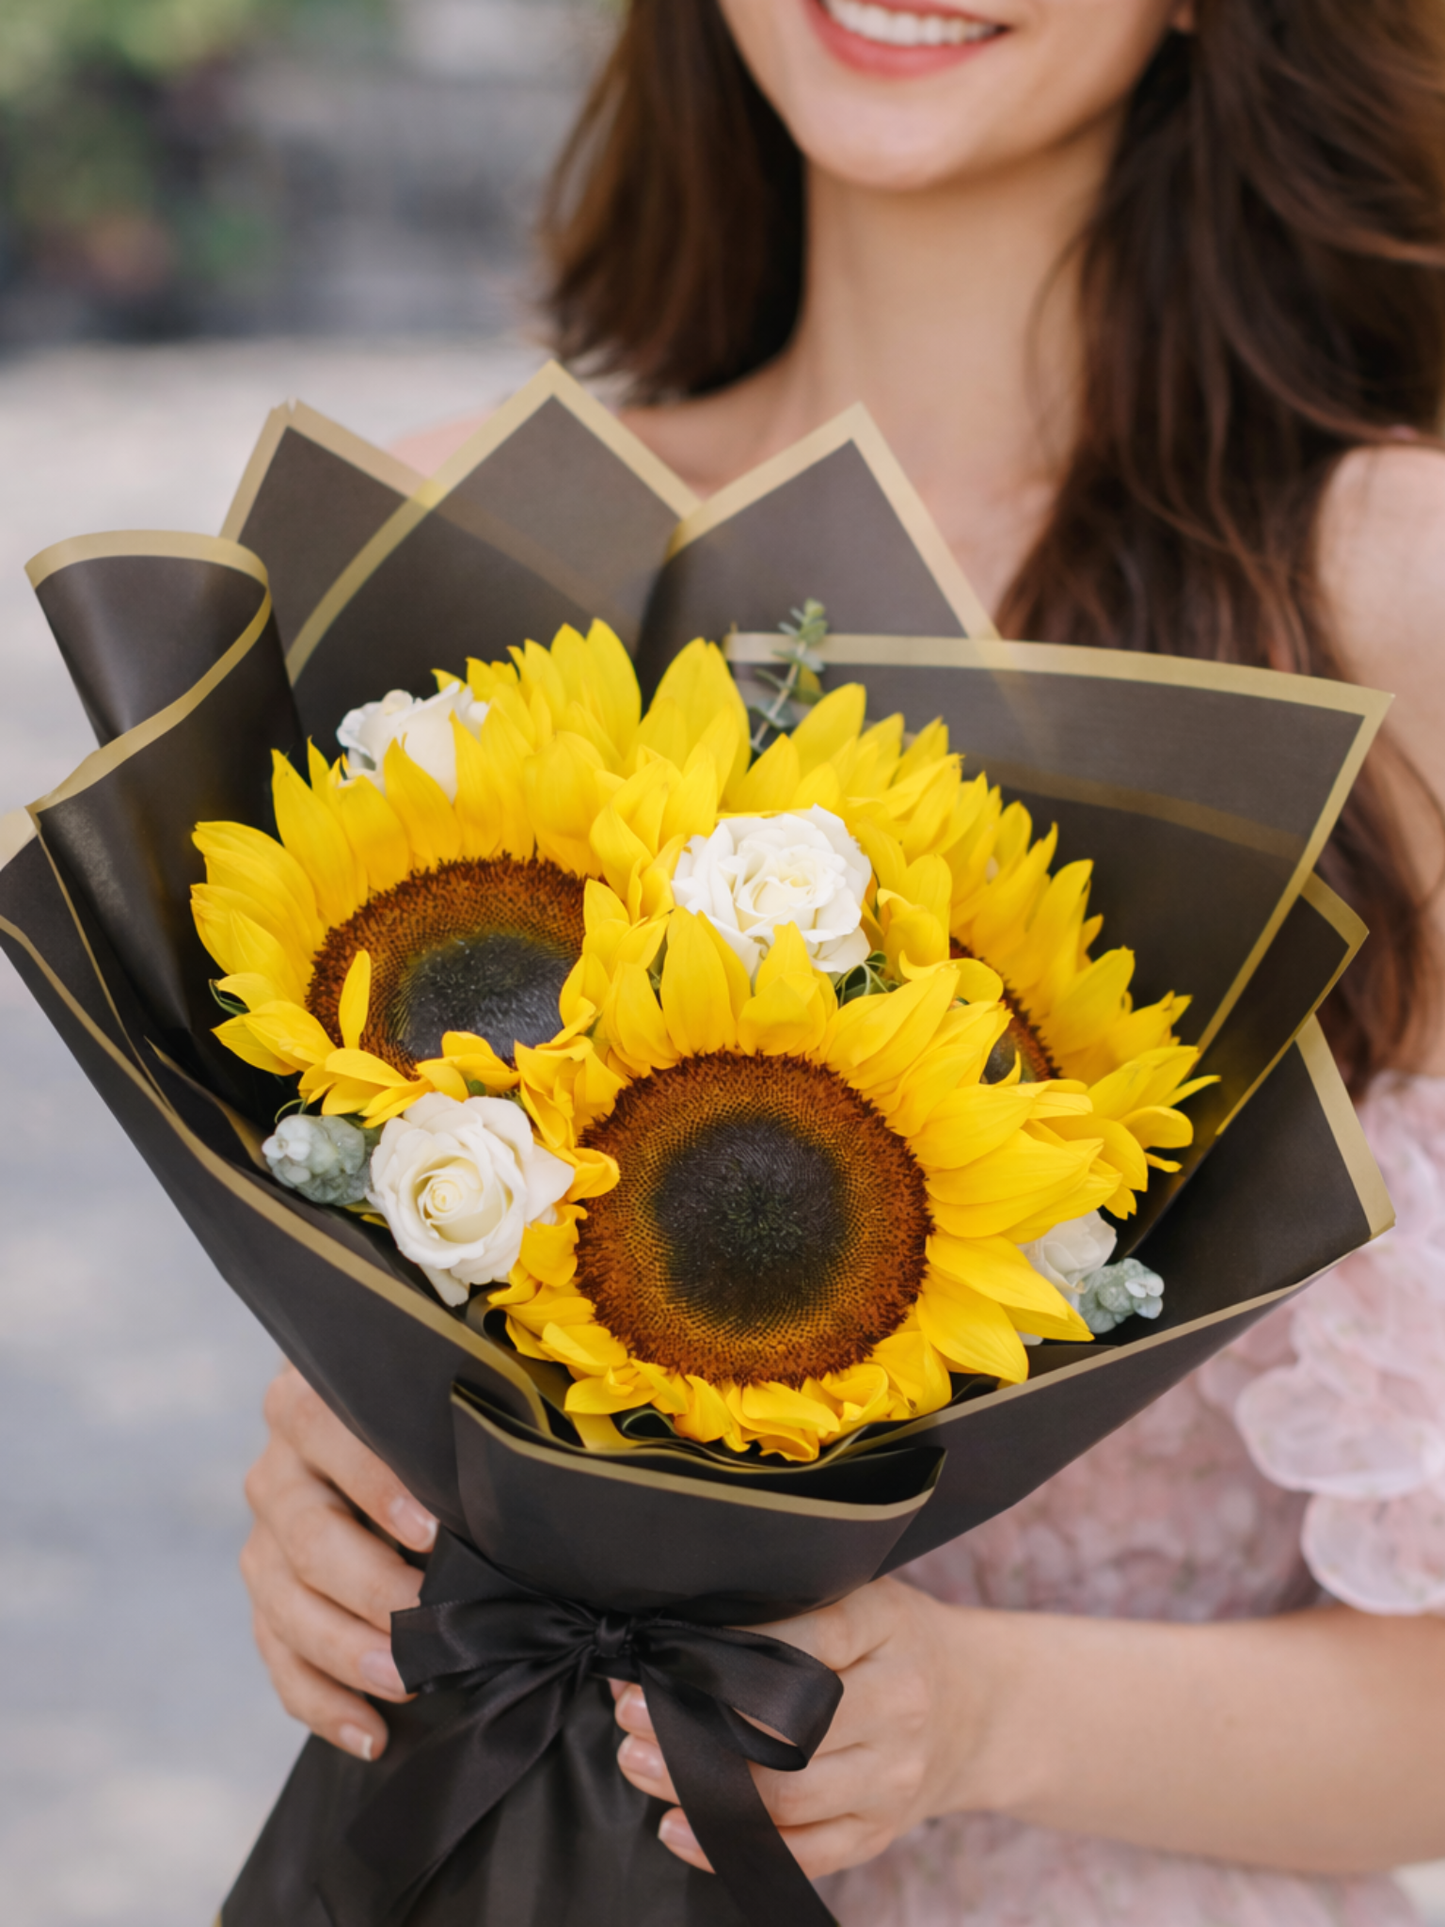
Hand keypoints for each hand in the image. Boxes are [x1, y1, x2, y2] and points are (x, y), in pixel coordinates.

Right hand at [241, 1362, 438, 1761]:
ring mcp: (265, 1531)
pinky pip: (276, 1654)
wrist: (370, 1423)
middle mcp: (280, 1466)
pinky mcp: (266, 1588)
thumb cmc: (428, 1414)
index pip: (328, 1432)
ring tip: (406, 1687)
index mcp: (313, 1400)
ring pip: (284, 1600)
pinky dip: (320, 1700)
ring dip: (345, 1652)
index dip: (376, 1484)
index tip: (431, 1534)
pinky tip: (370, 1734)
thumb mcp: (440, 1397)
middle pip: (307, 1534)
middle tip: (426, 1627)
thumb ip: (462, 1425)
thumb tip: (528, 1476)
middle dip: (369, 1589)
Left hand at [612, 1576, 989, 1877]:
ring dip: (700, 1787)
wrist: (978, 1708)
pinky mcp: (878, 1831)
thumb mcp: (864, 1597)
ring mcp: (891, 1778)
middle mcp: (897, 1706)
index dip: (723, 1655)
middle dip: (694, 1728)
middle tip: (631, 1714)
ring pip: (785, 1798)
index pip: (803, 1642)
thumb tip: (688, 1621)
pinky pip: (802, 1855)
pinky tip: (680, 1828)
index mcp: (888, 1629)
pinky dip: (734, 1847)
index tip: (659, 1658)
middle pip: (784, 1731)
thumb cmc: (896, 1641)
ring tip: (640, 1764)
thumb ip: (796, 1604)